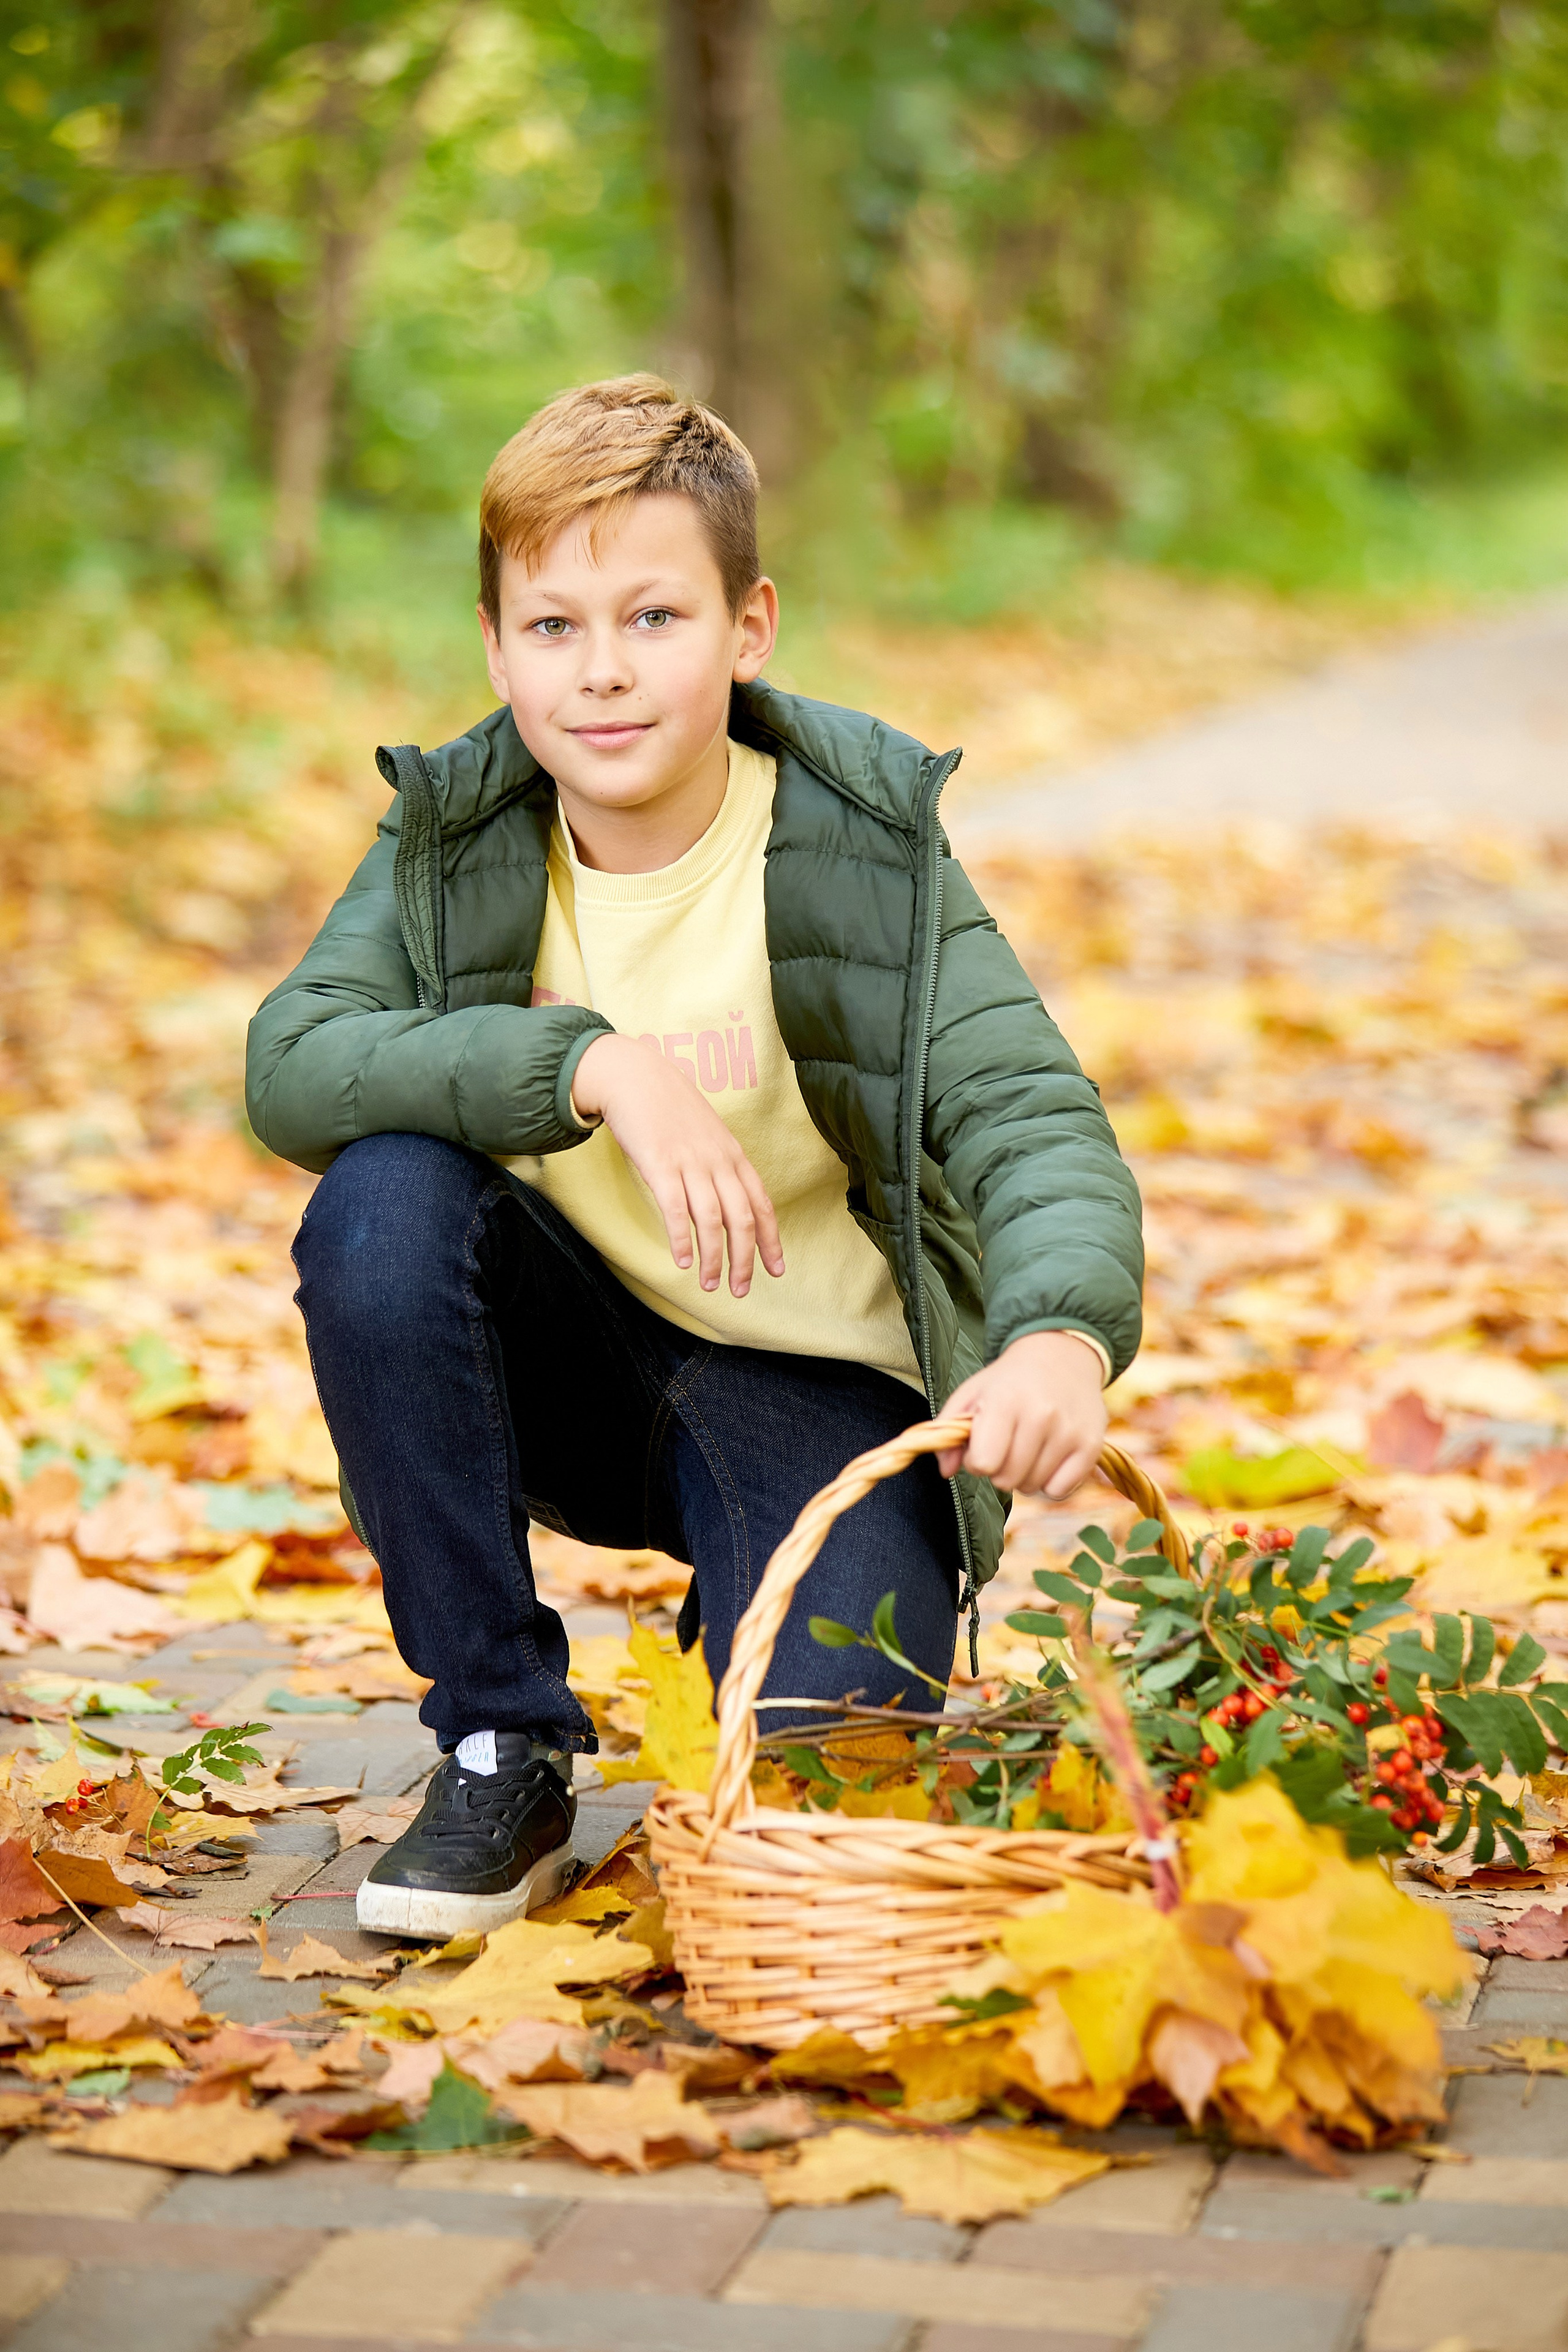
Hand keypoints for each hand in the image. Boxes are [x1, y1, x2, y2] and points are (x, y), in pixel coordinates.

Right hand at [571, 1032, 784, 1296]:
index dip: (771, 1240)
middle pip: (743, 1219)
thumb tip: (726, 1202)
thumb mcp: (706, 1134)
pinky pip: (676, 1209)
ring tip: (711, 1284)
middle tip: (740, 1289)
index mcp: (733, 1155)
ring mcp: (690, 1162)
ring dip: (714, 1257)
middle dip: (745, 1259)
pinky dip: (682, 1238)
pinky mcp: (660, 1165)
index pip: (762, 1204)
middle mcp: (718, 1161)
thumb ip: (719, 1165)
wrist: (634, 1075)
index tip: (776, 1269)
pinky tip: (682, 1260)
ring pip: (712, 1220)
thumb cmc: (669, 1108)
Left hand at [937, 1331, 1107, 1496]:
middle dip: (1000, 1469)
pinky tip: (1049, 1456)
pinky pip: (1059, 1491)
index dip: (976, 1460)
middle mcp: (1041, 1416)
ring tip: (1029, 1446)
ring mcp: (1069, 1432)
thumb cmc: (1010, 1381)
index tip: (983, 1445)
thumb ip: (948, 1429)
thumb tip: (945, 1471)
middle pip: (1006, 1480)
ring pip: (1032, 1488)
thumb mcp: (972, 1393)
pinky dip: (1050, 1481)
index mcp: (1005, 1401)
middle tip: (1007, 1445)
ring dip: (1025, 1475)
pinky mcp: (1091, 1446)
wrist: (1063, 1357)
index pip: (983, 1463)